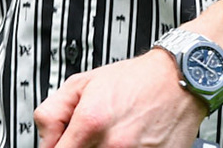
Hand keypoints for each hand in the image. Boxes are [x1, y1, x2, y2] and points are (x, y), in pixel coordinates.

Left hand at [34, 49, 203, 147]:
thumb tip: (45, 141)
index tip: (61, 146)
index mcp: (91, 122)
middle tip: (89, 138)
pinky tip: (130, 142)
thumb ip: (53, 113)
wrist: (177, 80)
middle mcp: (113, 144)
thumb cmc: (134, 81)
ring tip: (111, 138)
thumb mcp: (81, 83)